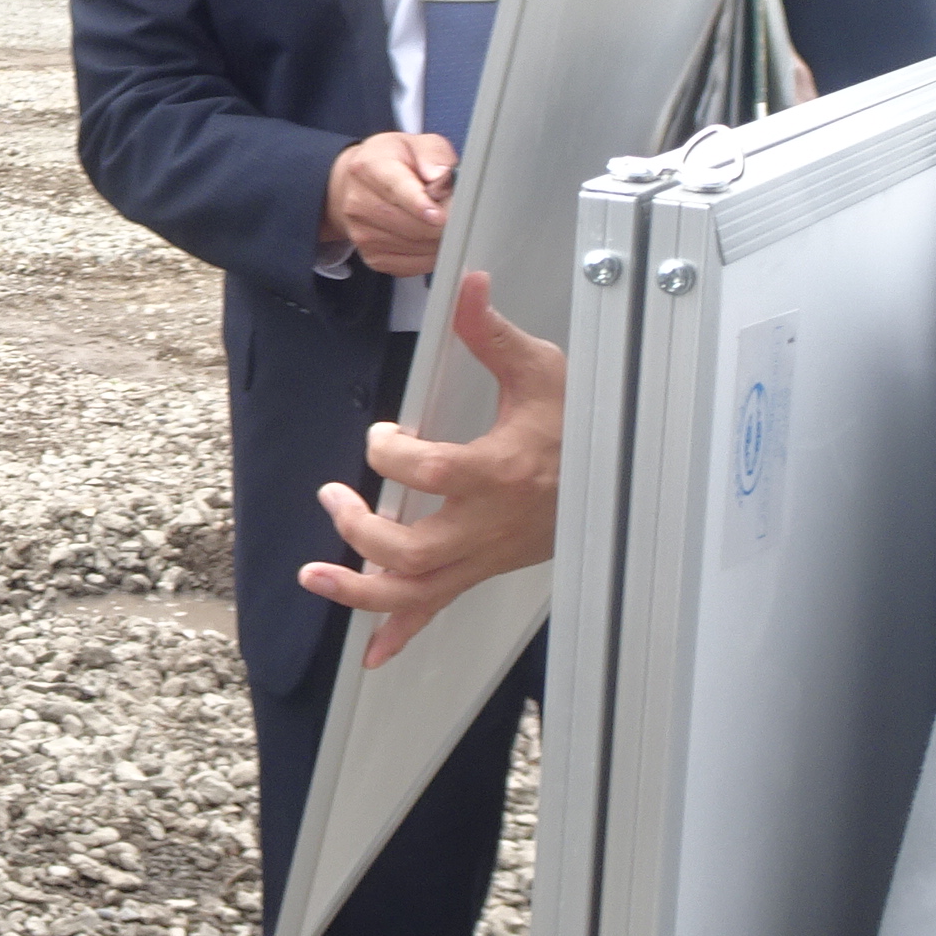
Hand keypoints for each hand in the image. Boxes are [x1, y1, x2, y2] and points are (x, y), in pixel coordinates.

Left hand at [298, 271, 565, 663]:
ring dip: (359, 591)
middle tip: (334, 494)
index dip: (387, 450)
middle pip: (411, 549)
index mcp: (501, 471)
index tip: (383, 432)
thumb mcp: (540, 369)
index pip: (426, 472)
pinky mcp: (482, 569)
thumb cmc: (579, 421)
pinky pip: (439, 610)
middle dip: (359, 527)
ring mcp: (484, 554)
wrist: (621, 477)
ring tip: (313, 575)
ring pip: (417, 590)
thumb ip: (490, 331)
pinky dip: (402, 633)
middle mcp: (489, 524)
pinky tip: (371, 655)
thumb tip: (465, 280)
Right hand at [319, 130, 458, 276]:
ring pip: (417, 246)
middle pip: (412, 225)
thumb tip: (440, 177)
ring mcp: (363, 233)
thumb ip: (433, 154)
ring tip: (443, 220)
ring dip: (440, 238)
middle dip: (445, 222)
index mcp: (370, 167)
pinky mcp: (373, 257)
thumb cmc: (393, 162)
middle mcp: (359, 202)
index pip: (397, 189)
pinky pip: (414, 265)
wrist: (357, 185)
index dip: (420, 205)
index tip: (440, 216)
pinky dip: (431, 255)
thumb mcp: (416, 144)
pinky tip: (431, 237)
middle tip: (459, 211)